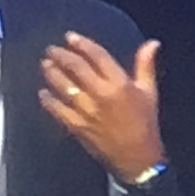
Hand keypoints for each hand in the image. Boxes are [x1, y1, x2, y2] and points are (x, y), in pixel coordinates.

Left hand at [37, 33, 164, 183]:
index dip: (82, 44)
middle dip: (61, 56)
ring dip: (52, 73)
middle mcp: (101, 94)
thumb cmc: (146, 123)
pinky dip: (48, 100)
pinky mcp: (77, 126)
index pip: (97, 56)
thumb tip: (152, 43)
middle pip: (76, 68)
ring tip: (45, 64)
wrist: (138, 158)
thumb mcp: (149, 92)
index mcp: (120, 84)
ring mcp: (87, 111)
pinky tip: (43, 93)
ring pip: (64, 86)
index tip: (70, 37)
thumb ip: (146, 65)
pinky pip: (58, 110)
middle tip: (51, 49)